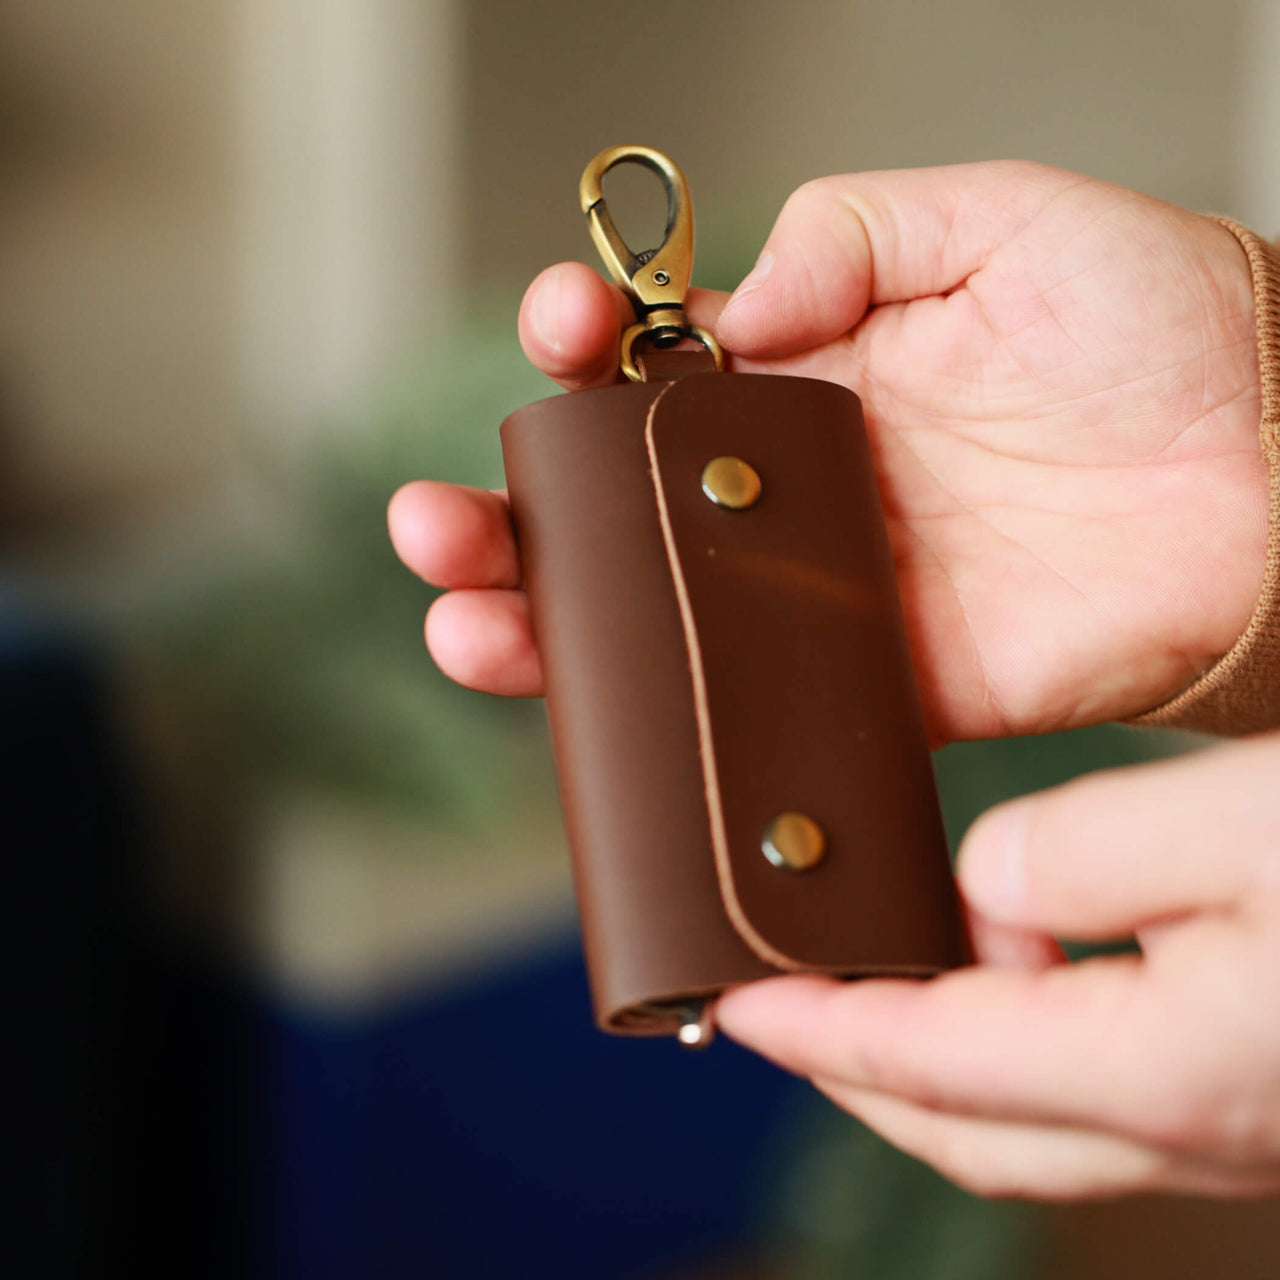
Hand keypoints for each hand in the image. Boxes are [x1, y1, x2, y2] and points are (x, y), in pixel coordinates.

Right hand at [388, 160, 1266, 742]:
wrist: (1271, 470)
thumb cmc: (1160, 326)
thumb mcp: (1000, 219)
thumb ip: (857, 231)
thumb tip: (736, 306)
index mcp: (809, 373)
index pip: (652, 369)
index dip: (583, 350)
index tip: (557, 332)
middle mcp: (791, 489)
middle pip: (613, 511)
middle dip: (511, 514)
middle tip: (436, 523)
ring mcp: (822, 591)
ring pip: (649, 619)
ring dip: (544, 622)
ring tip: (463, 616)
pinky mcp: (874, 680)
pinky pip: (747, 704)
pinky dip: (665, 719)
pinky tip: (590, 715)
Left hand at [716, 733, 1279, 1200]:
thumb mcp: (1238, 821)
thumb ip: (1080, 851)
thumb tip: (979, 877)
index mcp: (1160, 1071)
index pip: (926, 1061)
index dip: (812, 1033)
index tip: (729, 1003)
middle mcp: (1190, 1130)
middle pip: (960, 1124)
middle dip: (849, 1068)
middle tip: (776, 1008)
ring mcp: (1234, 1132)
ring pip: (1029, 1124)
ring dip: (937, 1057)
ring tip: (903, 957)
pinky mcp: (1260, 1098)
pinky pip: (1096, 1096)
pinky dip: (1024, 1044)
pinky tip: (1037, 959)